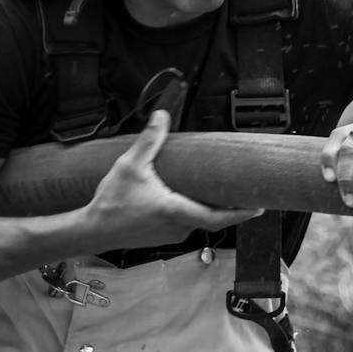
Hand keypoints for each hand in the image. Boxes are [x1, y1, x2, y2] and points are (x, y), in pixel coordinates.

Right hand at [86, 111, 261, 247]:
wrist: (92, 229)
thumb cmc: (111, 203)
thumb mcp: (130, 166)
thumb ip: (149, 140)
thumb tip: (162, 116)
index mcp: (176, 210)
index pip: (219, 217)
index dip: (241, 213)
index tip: (260, 207)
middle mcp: (178, 226)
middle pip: (213, 218)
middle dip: (230, 206)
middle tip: (246, 192)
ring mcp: (171, 233)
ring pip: (199, 220)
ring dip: (211, 207)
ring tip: (222, 190)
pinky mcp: (162, 235)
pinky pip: (187, 223)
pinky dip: (195, 210)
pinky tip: (193, 198)